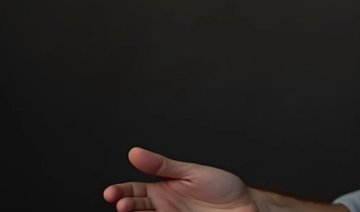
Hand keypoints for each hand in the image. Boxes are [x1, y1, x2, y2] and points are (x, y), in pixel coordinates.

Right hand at [104, 147, 256, 211]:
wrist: (246, 206)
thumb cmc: (222, 187)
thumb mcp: (191, 172)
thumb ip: (163, 166)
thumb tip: (136, 153)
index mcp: (164, 189)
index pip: (135, 190)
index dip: (121, 191)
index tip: (112, 193)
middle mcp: (165, 207)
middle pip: (136, 207)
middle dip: (126, 205)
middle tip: (122, 204)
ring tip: (128, 210)